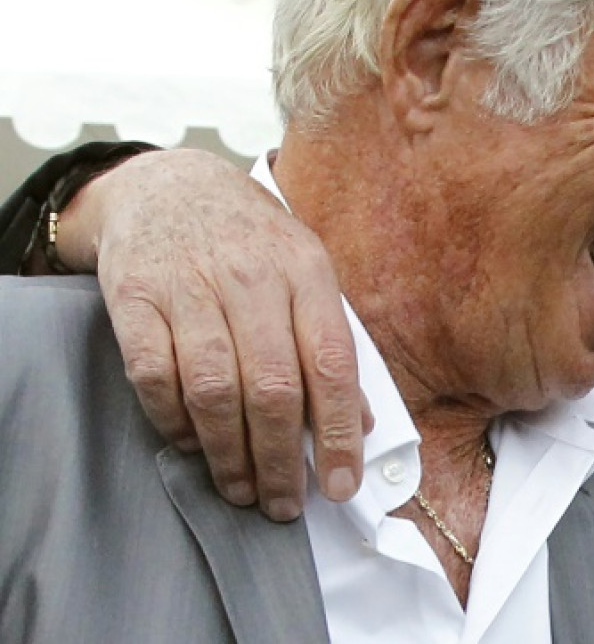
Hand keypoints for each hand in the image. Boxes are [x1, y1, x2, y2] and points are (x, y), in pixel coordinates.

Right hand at [61, 149, 371, 519]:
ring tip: (242, 489)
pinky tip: (191, 444)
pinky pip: (156, 377)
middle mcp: (251, 277)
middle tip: (284, 503)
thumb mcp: (307, 273)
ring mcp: (190, 286)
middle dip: (281, 460)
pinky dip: (174, 422)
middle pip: (272, 387)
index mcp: (306, 271)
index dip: (339, 432)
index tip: (340, 483)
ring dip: (230, 454)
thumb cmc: (250, 240)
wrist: (169, 185)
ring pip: (215, 390)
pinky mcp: (136, 298)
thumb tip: (362, 422)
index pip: (331, 363)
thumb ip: (332, 342)